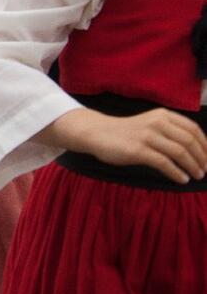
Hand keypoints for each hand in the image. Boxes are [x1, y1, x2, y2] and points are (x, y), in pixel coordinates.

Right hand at [50, 107, 206, 184]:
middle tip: (205, 170)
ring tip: (197, 176)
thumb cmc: (125, 132)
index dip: (205, 145)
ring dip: (193, 166)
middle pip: (189, 141)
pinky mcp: (138, 150)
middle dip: (202, 158)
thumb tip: (195, 148)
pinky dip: (177, 173)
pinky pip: (164, 163)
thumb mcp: (150, 123)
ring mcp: (147, 136)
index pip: (193, 129)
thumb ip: (169, 130)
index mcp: (162, 115)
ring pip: (180, 152)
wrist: (97, 132)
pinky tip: (181, 179)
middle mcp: (157, 123)